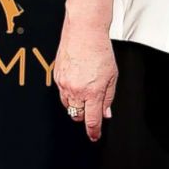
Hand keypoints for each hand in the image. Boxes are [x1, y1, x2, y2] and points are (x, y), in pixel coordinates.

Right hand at [53, 13, 117, 141]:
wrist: (84, 31)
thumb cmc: (100, 50)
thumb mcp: (112, 76)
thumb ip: (108, 97)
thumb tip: (105, 113)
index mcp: (93, 92)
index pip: (91, 120)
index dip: (93, 131)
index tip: (94, 136)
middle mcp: (76, 90)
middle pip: (77, 115)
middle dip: (84, 116)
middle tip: (91, 110)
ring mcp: (64, 83)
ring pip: (67, 105)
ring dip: (76, 105)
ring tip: (85, 93)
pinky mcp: (56, 76)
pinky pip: (61, 92)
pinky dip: (69, 93)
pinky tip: (76, 82)